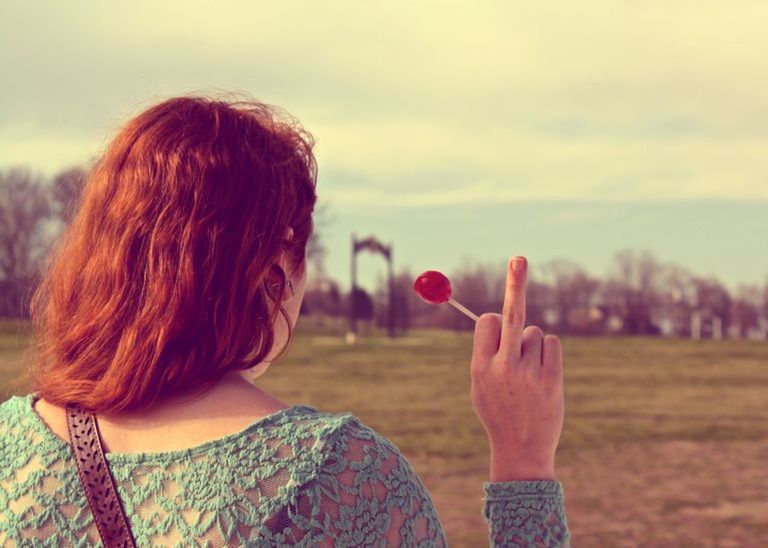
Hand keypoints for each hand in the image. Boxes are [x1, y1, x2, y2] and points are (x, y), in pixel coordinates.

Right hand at [470, 256, 564, 480]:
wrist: (521, 450)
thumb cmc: (498, 411)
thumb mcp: (480, 384)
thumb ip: (486, 353)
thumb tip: (495, 317)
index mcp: (479, 366)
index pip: (486, 320)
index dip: (492, 319)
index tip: (496, 316)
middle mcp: (502, 367)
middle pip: (510, 315)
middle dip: (514, 284)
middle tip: (518, 258)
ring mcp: (529, 373)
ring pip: (534, 332)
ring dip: (532, 344)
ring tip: (528, 374)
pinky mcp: (552, 379)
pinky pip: (552, 343)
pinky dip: (548, 351)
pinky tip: (543, 372)